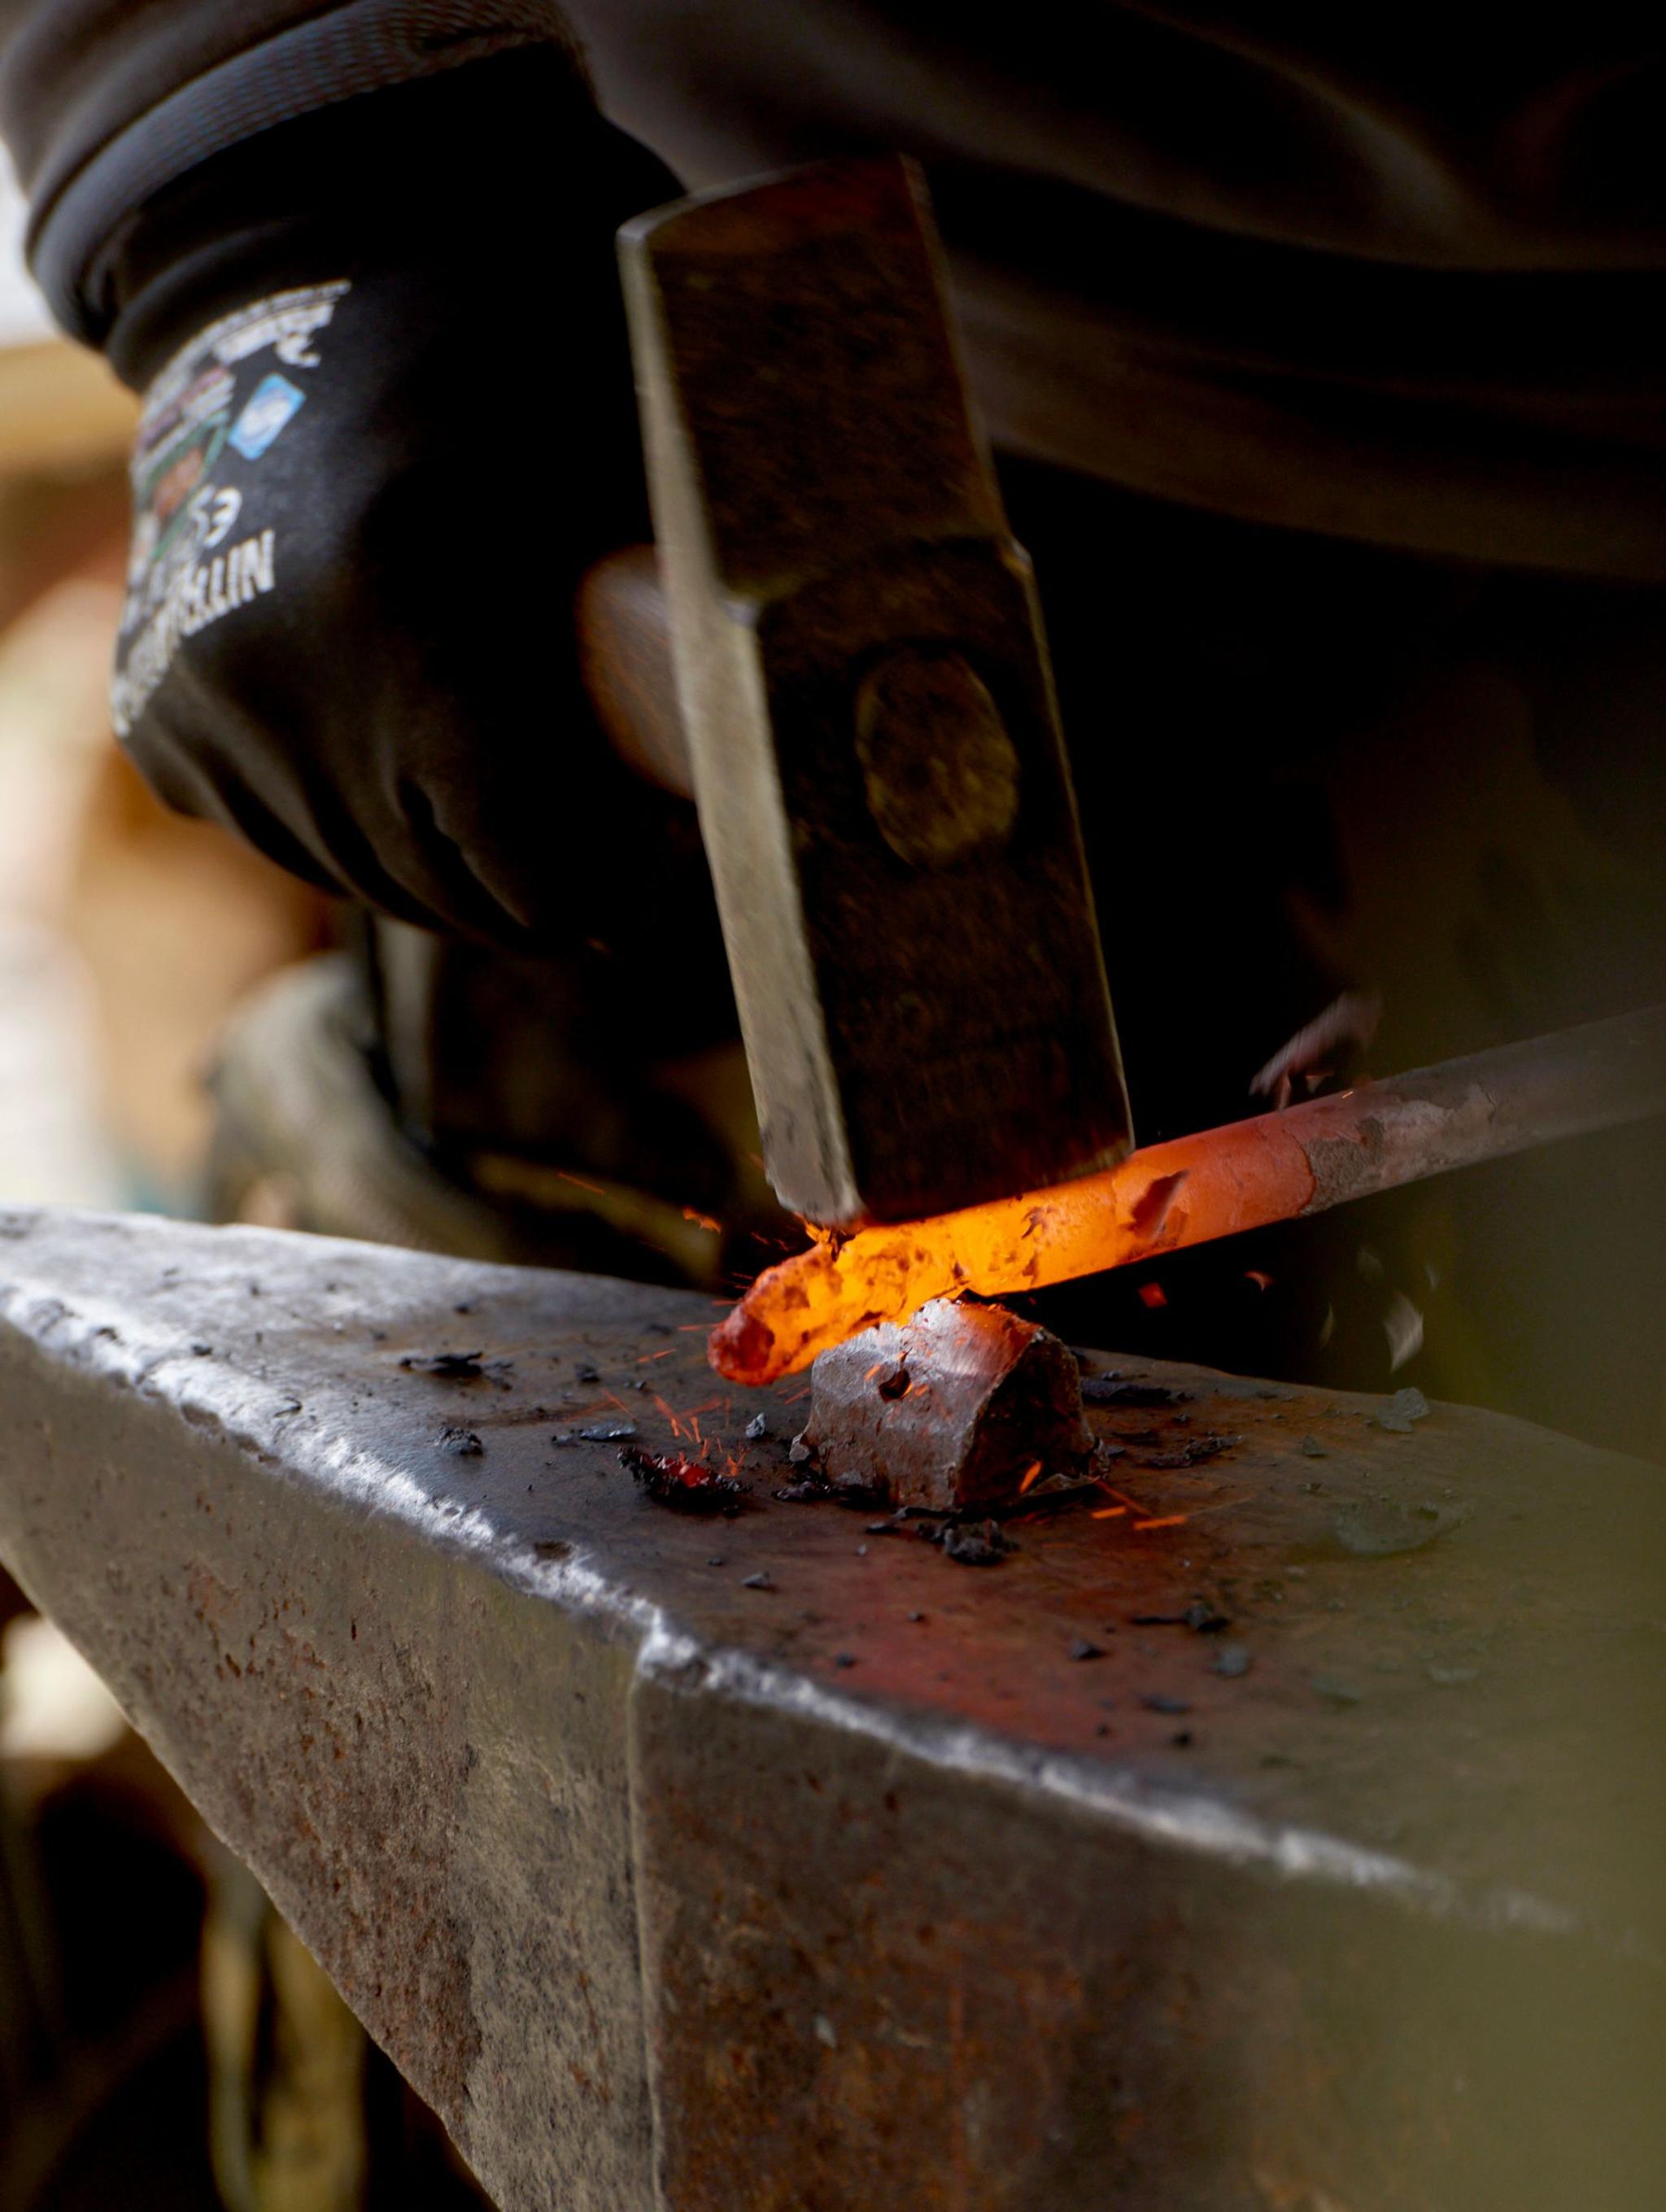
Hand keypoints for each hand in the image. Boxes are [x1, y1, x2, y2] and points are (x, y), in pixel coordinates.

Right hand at [104, 53, 691, 949]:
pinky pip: (298, 838)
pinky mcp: (164, 721)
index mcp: (422, 623)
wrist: (304, 244)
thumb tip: (795, 755)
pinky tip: (409, 738)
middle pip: (460, 899)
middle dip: (546, 880)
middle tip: (609, 825)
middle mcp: (294, 687)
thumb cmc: (515, 334)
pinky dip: (364, 817)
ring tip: (515, 775)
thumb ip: (702, 608)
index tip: (664, 851)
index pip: (543, 881)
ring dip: (455, 856)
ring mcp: (212, 711)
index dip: (621, 887)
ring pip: (378, 882)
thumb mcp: (638, 442)